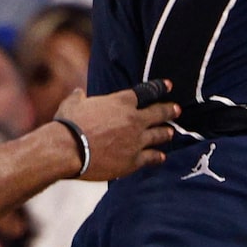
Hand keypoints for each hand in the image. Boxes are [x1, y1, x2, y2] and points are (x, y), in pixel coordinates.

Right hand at [55, 83, 178, 180]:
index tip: (168, 85)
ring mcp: (136, 141)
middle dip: (170, 110)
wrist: (69, 149)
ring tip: (171, 132)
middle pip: (159, 113)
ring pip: (159, 135)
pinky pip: (151, 158)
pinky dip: (157, 156)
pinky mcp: (133, 161)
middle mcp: (134, 119)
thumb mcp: (73, 103)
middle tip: (177, 109)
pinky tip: (161, 157)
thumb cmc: (69, 124)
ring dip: (166, 133)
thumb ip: (79, 97)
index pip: (146, 92)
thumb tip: (78, 93)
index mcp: (121, 101)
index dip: (159, 87)